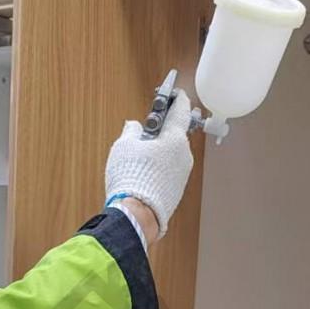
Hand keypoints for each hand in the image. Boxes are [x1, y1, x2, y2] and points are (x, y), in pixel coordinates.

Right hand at [104, 88, 193, 238]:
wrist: (136, 215)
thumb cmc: (131, 178)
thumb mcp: (124, 146)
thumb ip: (132, 131)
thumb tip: (134, 127)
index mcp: (175, 139)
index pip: (180, 110)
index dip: (176, 98)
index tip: (173, 93)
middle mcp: (184, 155)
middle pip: (175, 134)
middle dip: (162, 129)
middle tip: (146, 128)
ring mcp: (183, 174)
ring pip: (172, 154)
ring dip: (160, 150)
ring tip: (140, 155)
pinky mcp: (178, 189)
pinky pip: (170, 170)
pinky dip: (160, 166)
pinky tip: (144, 171)